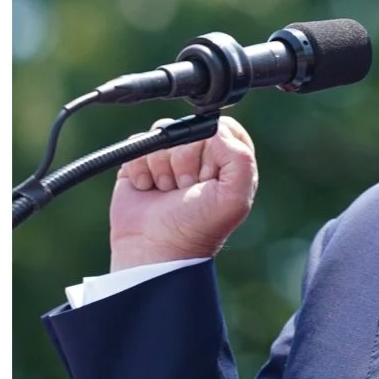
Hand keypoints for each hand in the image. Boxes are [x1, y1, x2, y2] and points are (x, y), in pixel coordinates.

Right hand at [109, 116, 258, 271]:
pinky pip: (137, 143)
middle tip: (185, 189)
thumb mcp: (235, 199)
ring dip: (162, 166)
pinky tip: (147, 189)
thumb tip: (215, 129)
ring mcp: (168, 159)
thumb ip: (240, 159)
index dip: (213, 146)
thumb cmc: (196, 229)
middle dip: (185, 160)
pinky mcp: (140, 163)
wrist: (154, 250)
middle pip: (190, 129)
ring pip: (163, 133)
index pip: (223, 128)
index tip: (209, 175)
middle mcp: (199, 158)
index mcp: (227, 163)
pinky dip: (140, 168)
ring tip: (166, 191)